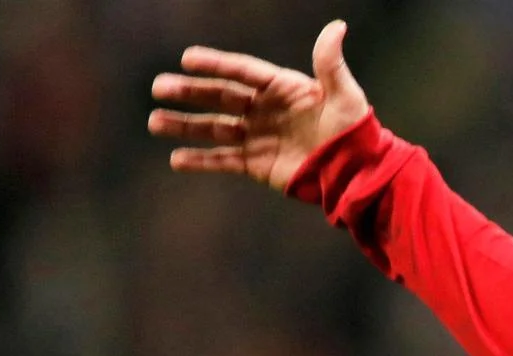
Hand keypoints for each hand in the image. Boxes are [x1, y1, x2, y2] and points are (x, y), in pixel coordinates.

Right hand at [148, 20, 370, 191]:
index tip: (188, 58)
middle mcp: (264, 110)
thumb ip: (330, 63)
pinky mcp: (257, 164)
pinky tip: (177, 160)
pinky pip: (224, 161)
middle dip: (189, 92)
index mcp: (282, 88)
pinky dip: (201, 161)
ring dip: (185, 126)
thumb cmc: (354, 131)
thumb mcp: (345, 95)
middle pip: (220, 97)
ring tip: (154, 121)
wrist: (357, 172)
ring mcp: (258, 137)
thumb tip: (337, 26)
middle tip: (159, 87)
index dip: (216, 64)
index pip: (243, 71)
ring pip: (215, 129)